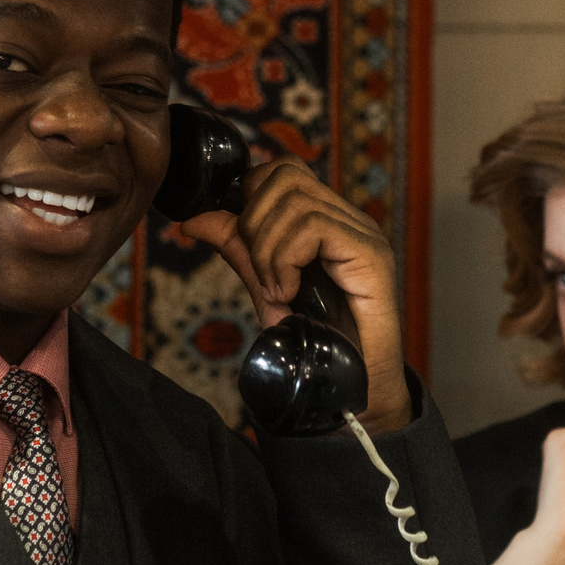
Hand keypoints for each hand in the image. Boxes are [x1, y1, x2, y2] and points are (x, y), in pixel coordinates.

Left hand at [171, 156, 411, 433]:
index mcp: (327, 221)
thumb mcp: (266, 288)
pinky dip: (286, 260)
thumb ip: (238, 249)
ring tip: (277, 291)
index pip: (281, 171)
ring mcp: (363, 234)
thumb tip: (193, 219)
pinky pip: (313, 227)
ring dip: (269, 250)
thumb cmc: (315, 345)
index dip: (249, 199)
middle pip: (284, 175)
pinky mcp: (371, 254)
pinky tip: (289, 293)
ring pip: (295, 200)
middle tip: (262, 274)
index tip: (244, 249)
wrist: (352, 393)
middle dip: (254, 223)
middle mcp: (349, 220)